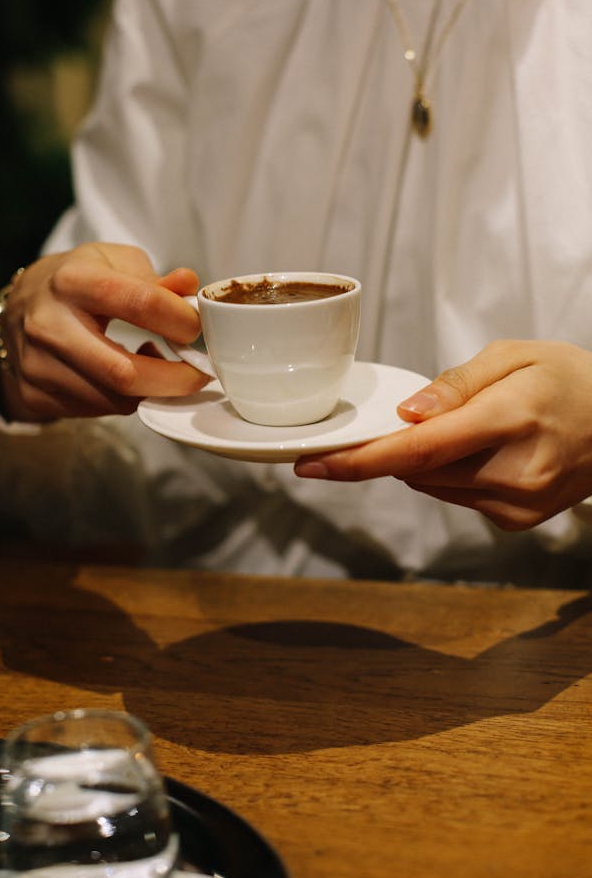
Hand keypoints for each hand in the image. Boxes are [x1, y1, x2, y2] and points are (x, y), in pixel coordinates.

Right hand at [0, 242, 207, 421]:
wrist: (17, 307)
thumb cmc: (76, 280)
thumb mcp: (112, 261)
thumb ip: (153, 278)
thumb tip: (189, 288)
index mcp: (72, 281)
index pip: (139, 303)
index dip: (180, 320)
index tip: (197, 327)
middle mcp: (48, 324)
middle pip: (124, 372)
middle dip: (175, 380)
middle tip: (200, 373)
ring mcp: (36, 365)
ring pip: (115, 399)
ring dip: (151, 390)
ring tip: (159, 365)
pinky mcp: (34, 394)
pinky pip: (98, 409)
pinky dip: (125, 398)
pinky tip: (126, 374)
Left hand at [294, 340, 591, 530]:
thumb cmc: (569, 378)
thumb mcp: (513, 355)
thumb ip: (455, 386)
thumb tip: (406, 415)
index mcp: (512, 419)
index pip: (418, 450)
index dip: (358, 461)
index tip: (311, 465)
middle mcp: (514, 472)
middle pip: (417, 470)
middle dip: (389, 448)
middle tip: (396, 421)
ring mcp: (517, 504)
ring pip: (431, 485)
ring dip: (422, 460)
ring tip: (464, 427)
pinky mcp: (516, 521)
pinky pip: (455, 496)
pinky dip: (448, 473)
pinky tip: (480, 450)